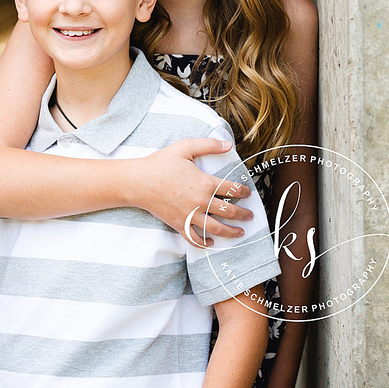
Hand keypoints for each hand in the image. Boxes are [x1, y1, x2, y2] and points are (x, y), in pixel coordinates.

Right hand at [130, 138, 253, 246]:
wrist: (138, 181)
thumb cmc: (160, 164)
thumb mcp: (185, 147)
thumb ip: (208, 145)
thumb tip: (228, 144)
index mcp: (205, 183)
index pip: (232, 190)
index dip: (243, 192)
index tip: (247, 193)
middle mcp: (201, 202)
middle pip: (229, 212)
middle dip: (243, 215)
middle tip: (250, 216)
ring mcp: (191, 215)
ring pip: (217, 228)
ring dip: (231, 232)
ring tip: (240, 232)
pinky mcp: (179, 224)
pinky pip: (195, 238)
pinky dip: (205, 243)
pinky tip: (211, 242)